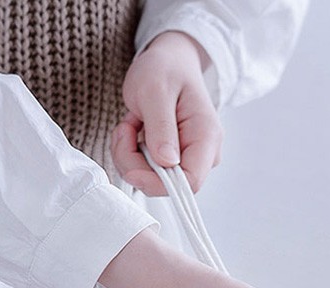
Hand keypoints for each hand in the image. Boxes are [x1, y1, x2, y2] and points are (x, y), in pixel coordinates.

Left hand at [111, 31, 222, 194]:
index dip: (159, 183)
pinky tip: (134, 130)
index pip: (190, 181)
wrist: (170, 61)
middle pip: (170, 184)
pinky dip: (132, 155)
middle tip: (123, 131)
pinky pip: (150, 171)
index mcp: (206, 137)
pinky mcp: (175, 159)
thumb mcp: (155, 90)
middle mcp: (204, 153)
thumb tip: (167, 163)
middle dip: (137, 165)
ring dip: (131, 157)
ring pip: (155, 180)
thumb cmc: (165, 69)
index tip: (131, 169)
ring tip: (128, 125)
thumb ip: (161, 127)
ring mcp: (190, 158)